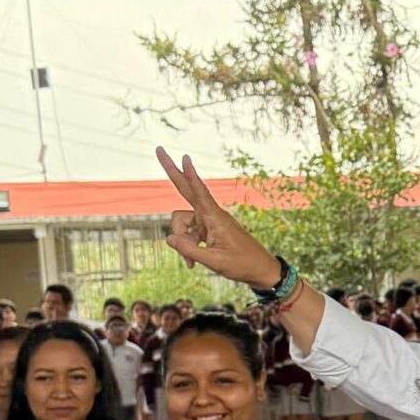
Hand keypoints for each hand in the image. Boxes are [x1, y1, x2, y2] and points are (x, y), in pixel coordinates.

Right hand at [157, 149, 282, 289]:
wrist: (260, 270)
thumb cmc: (242, 264)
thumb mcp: (215, 261)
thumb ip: (189, 251)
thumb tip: (168, 238)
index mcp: (215, 218)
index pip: (199, 192)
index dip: (190, 175)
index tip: (185, 158)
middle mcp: (210, 215)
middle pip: (186, 190)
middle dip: (172, 172)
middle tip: (159, 149)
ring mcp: (208, 222)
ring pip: (182, 224)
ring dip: (182, 242)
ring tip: (192, 263)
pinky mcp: (208, 231)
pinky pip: (188, 235)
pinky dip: (188, 248)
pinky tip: (192, 264)